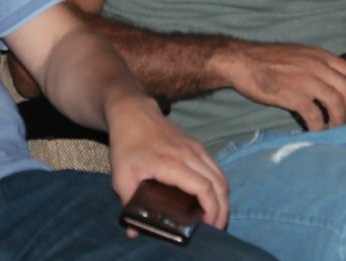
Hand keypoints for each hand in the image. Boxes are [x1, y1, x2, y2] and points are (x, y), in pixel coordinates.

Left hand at [105, 94, 231, 228]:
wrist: (134, 114)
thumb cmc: (127, 145)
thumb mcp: (121, 176)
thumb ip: (129, 204)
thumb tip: (133, 231)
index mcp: (172, 164)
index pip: (203, 188)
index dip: (210, 209)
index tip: (209, 226)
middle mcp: (190, 155)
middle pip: (218, 184)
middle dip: (222, 208)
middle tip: (216, 228)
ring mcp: (197, 148)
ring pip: (221, 175)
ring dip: (223, 197)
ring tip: (215, 216)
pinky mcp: (198, 145)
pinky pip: (216, 168)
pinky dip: (219, 185)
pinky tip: (211, 197)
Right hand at [215, 42, 345, 131]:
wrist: (243, 61)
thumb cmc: (270, 60)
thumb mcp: (301, 55)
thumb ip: (319, 67)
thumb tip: (336, 85)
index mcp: (321, 56)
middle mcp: (318, 66)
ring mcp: (306, 80)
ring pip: (337, 104)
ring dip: (339, 120)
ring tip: (334, 127)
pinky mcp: (293, 95)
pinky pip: (315, 115)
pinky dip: (319, 126)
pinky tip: (316, 130)